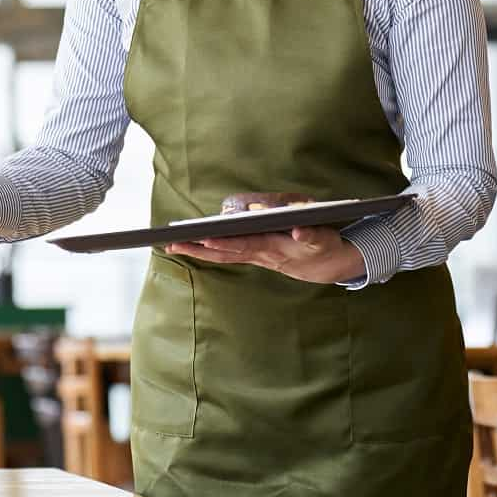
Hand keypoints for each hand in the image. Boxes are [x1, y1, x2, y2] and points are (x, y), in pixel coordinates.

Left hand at [164, 192, 365, 283]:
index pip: (246, 244)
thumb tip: (297, 232)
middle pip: (226, 252)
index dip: (225, 242)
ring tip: (171, 244)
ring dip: (197, 251)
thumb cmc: (321, 243)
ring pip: (222, 256)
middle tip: (177, 243)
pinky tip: (187, 246)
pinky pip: (226, 256)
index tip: (206, 237)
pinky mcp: (254, 255)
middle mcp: (261, 254)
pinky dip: (206, 251)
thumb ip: (309, 234)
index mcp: (275, 247)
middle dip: (201, 248)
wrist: (325, 264)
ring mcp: (256, 256)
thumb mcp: (321, 238)